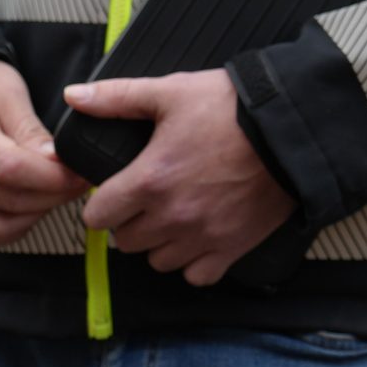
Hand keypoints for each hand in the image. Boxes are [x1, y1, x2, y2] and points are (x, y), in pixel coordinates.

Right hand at [0, 56, 88, 249]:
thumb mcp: (9, 92)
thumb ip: (32, 132)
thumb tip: (59, 165)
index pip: (12, 170)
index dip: (54, 177)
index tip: (81, 172)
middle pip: (9, 201)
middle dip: (55, 195)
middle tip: (80, 180)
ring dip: (37, 215)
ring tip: (57, 191)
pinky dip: (14, 227)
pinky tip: (31, 205)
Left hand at [65, 68, 296, 285]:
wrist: (291, 127)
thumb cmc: (232, 107)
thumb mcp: (172, 92)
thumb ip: (118, 97)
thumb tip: (74, 96)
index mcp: (149, 181)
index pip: (97, 217)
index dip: (104, 202)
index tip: (119, 191)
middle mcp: (171, 217)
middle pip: (125, 242)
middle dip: (130, 221)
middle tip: (150, 198)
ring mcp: (202, 237)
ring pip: (158, 260)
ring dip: (161, 242)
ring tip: (176, 215)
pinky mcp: (231, 248)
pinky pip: (197, 274)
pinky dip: (195, 260)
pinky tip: (202, 234)